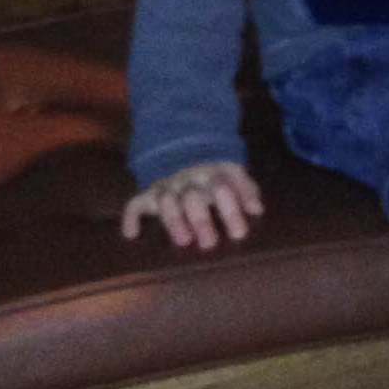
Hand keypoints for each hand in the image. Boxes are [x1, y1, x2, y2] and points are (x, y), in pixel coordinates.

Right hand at [121, 160, 263, 250]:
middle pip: (193, 197)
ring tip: (183, 241)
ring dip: (173, 220)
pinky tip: (131, 235)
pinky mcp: (149, 193)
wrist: (184, 145)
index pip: (222, 188)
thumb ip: (245, 189)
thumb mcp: (232, 172)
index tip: (239, 233)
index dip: (230, 209)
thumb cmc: (214, 171)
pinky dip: (130, 217)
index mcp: (211, 174)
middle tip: (209, 244)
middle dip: (201, 220)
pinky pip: (135, 203)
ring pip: (166, 201)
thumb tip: (258, 209)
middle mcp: (188, 180)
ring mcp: (167, 186)